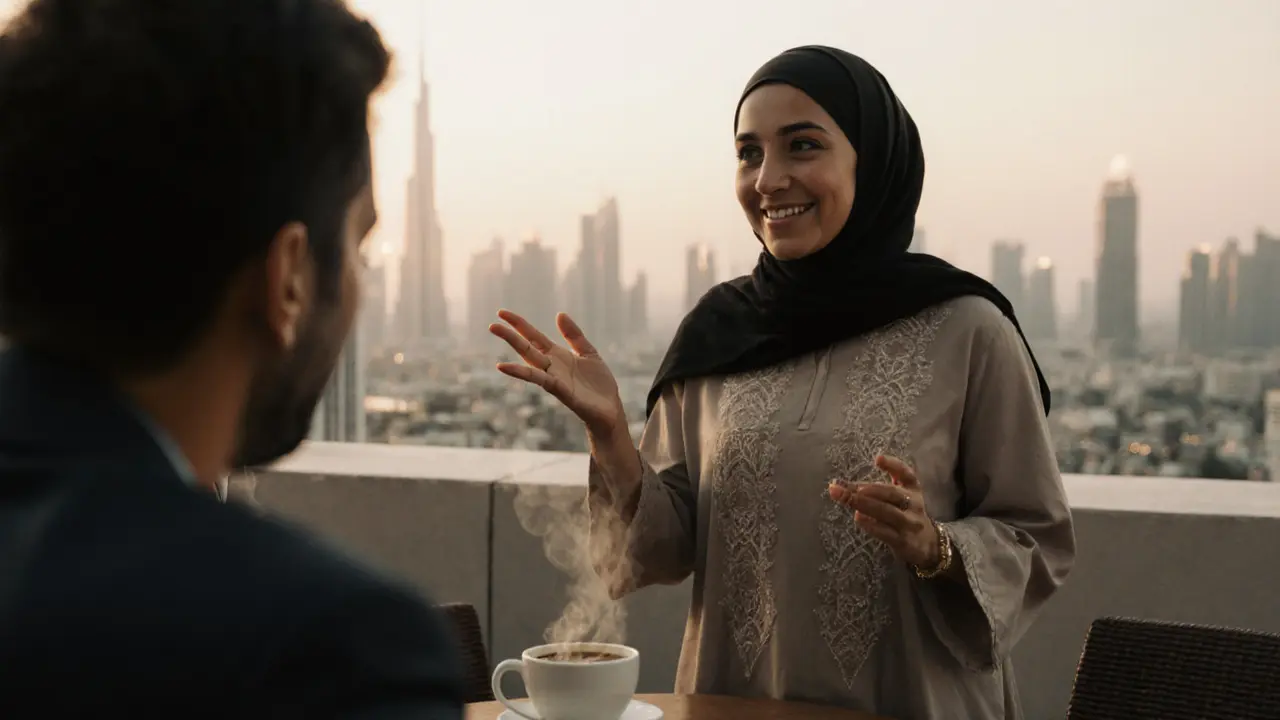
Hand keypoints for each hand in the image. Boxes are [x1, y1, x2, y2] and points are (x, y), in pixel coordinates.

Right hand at [488, 310, 624, 437]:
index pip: (533, 336)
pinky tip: (518, 374)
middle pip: (527, 349)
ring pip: (531, 367)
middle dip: (510, 338)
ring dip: (514, 363)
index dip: (519, 324)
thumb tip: (559, 314)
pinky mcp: (564, 393)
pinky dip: (530, 377)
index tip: (501, 313)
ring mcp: (555, 380)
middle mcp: (552, 367)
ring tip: (499, 360)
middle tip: (492, 325)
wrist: (610, 409)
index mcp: (557, 355)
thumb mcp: (588, 352)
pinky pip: (545, 382)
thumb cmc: (598, 383)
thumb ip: (574, 334)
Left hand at [828, 455, 939, 569]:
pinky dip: (871, 525)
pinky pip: (886, 532)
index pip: (906, 474)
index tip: (878, 459)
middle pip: (891, 493)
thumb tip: (842, 483)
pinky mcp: (903, 541)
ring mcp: (909, 523)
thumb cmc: (905, 514)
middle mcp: (913, 504)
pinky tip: (858, 518)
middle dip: (866, 488)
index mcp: (913, 489)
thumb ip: (877, 488)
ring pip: (887, 512)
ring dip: (865, 504)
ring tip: (847, 498)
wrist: (927, 544)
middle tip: (841, 486)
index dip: (893, 465)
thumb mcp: (901, 497)